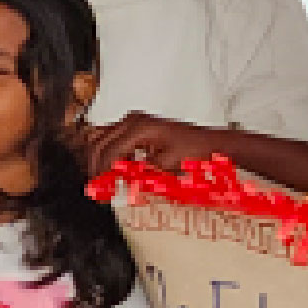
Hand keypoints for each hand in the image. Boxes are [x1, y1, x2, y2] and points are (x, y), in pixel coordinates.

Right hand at [86, 112, 229, 175]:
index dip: (102, 171)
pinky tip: (116, 170)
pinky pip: (113, 138)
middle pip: (100, 142)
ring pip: (102, 138)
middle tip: (97, 186)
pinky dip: (111, 154)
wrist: (211, 143)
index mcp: (139, 128)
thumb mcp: (166, 165)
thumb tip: (120, 181)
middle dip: (96, 165)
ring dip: (101, 159)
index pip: (109, 151)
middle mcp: (133, 121)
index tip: (99, 187)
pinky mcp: (137, 126)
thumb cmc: (195, 151)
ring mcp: (134, 121)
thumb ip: (140, 173)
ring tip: (104, 179)